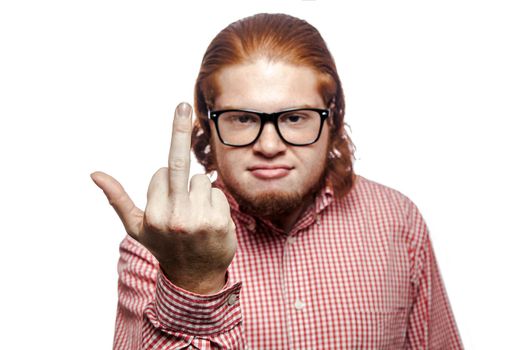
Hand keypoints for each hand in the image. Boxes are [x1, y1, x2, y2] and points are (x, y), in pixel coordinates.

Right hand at [91, 102, 236, 294]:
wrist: (194, 277)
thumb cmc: (163, 246)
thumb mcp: (135, 227)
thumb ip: (117, 199)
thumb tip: (94, 173)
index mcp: (150, 215)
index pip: (162, 173)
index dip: (166, 182)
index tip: (168, 200)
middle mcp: (173, 216)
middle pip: (178, 164)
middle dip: (178, 130)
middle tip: (182, 104)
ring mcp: (197, 218)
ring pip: (203, 178)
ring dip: (201, 191)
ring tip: (198, 216)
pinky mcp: (219, 221)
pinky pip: (218, 191)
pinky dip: (216, 200)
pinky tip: (211, 220)